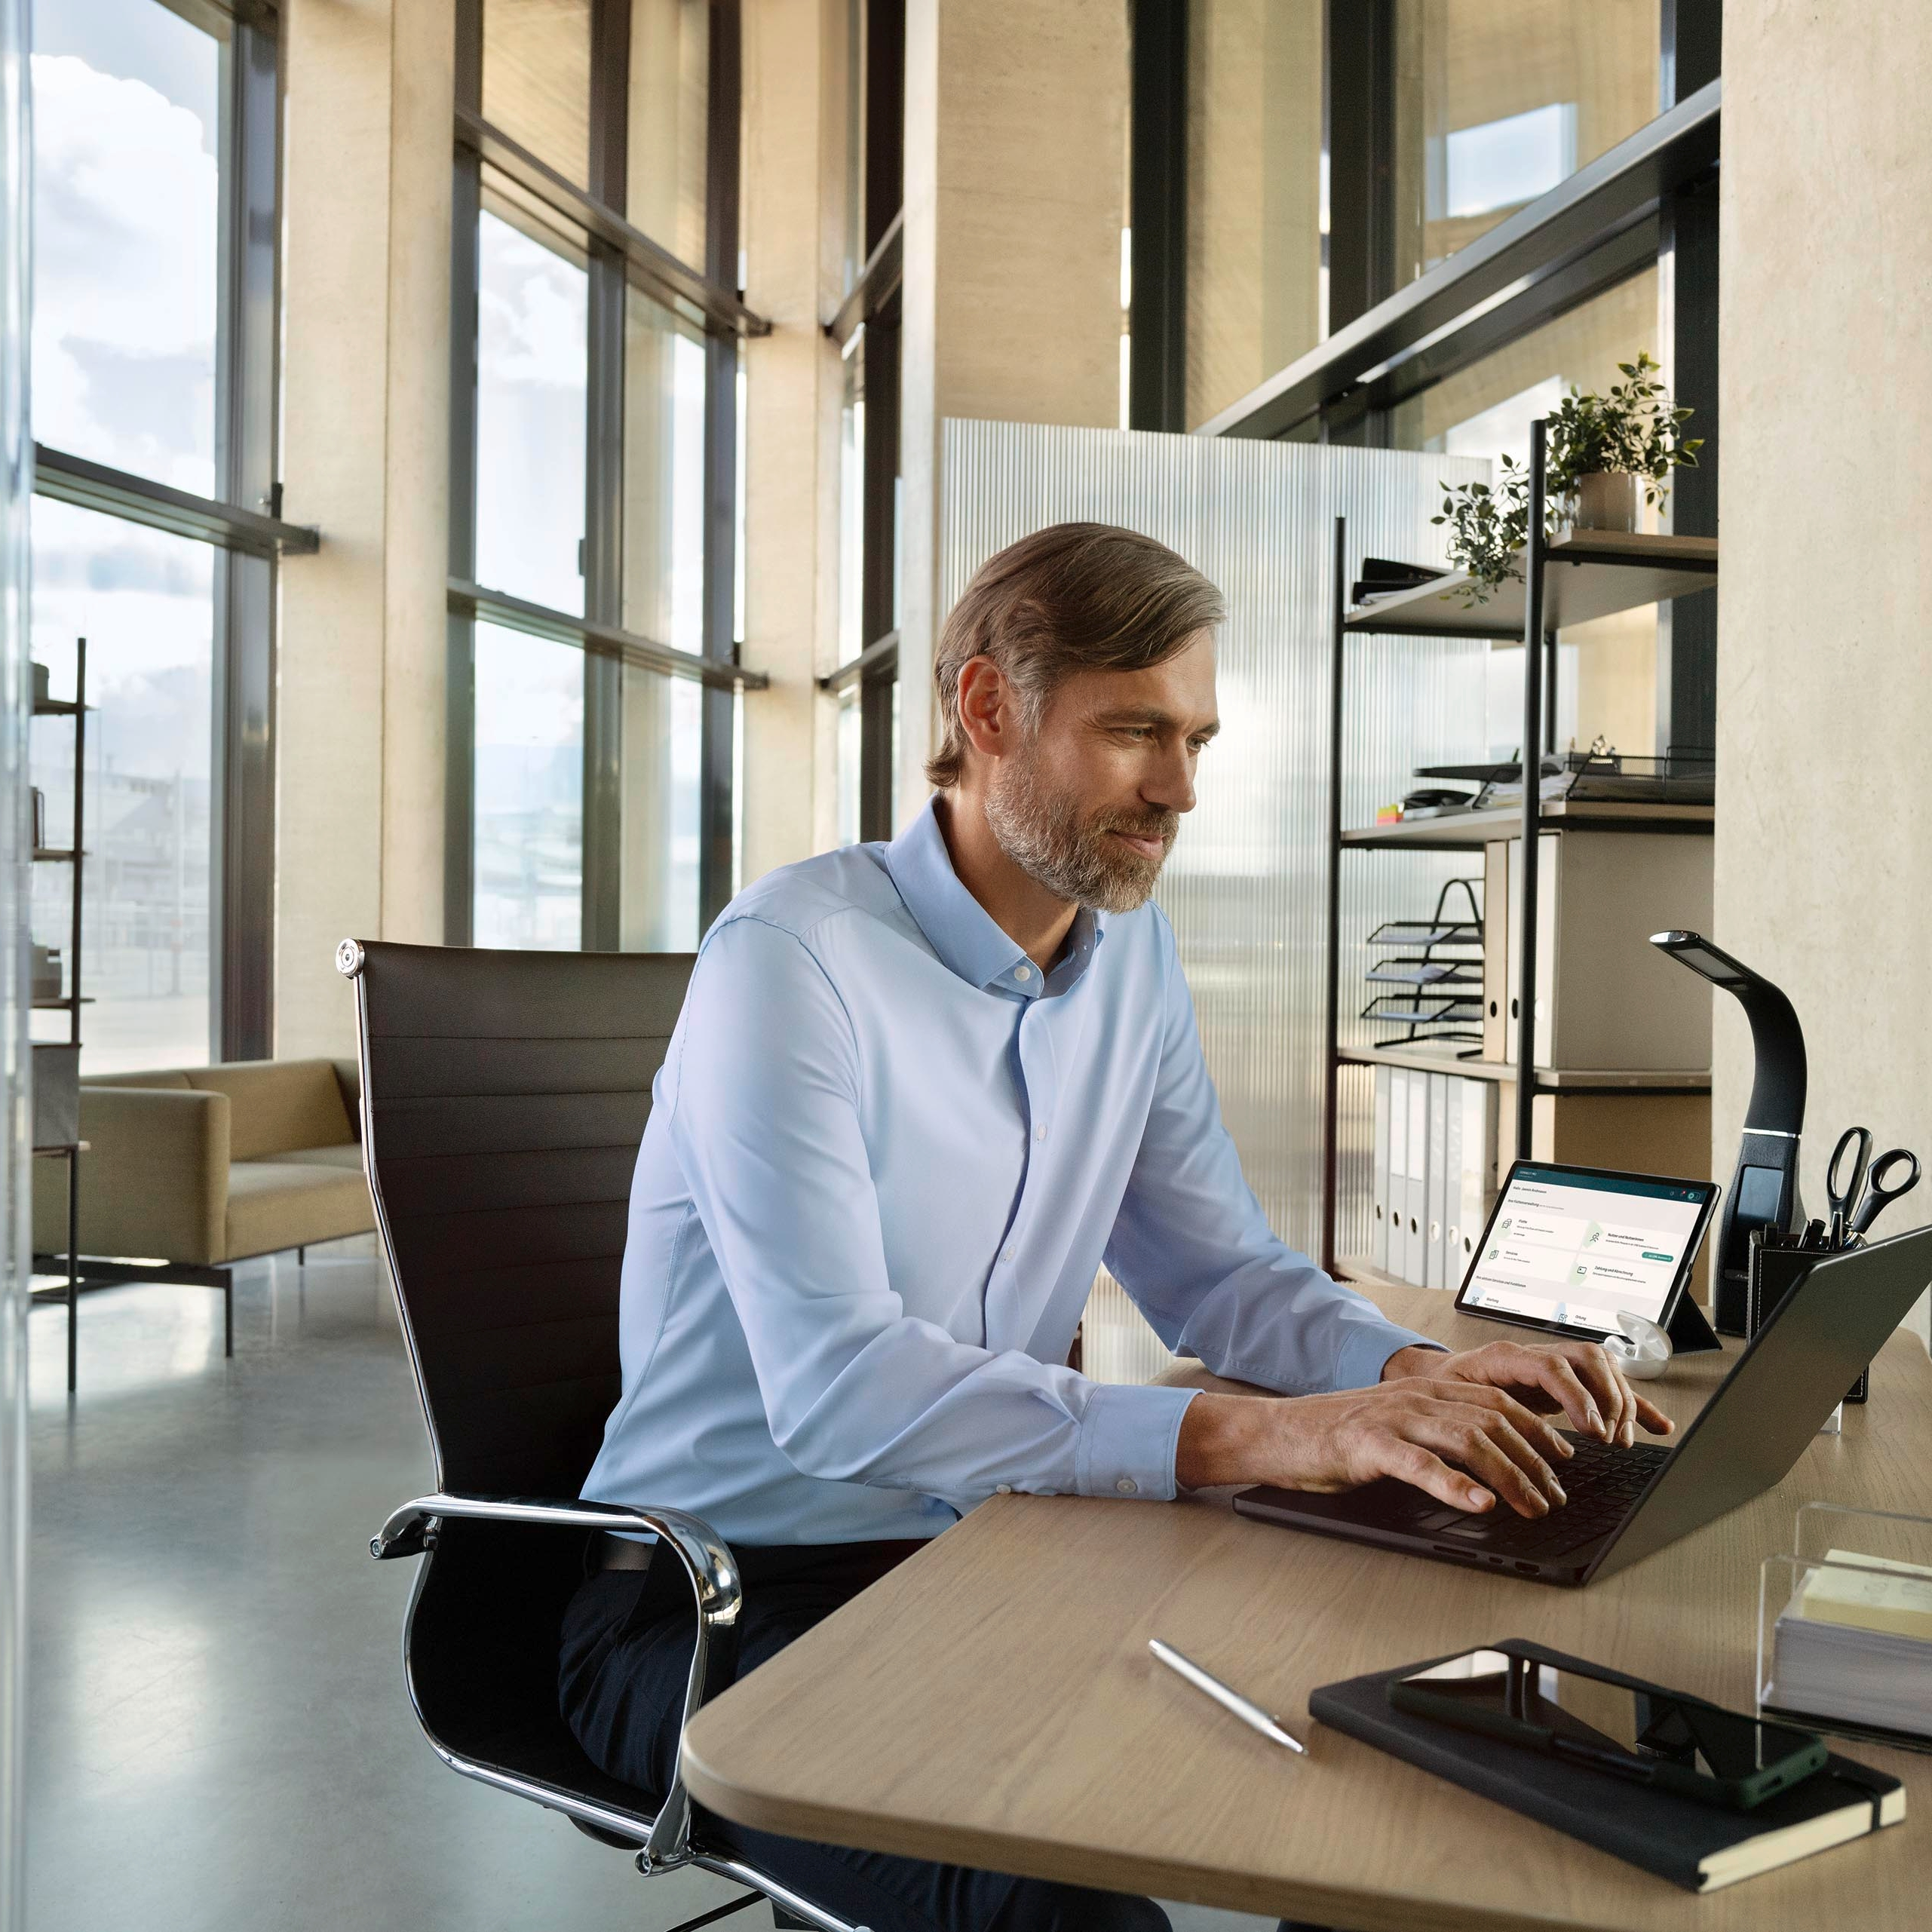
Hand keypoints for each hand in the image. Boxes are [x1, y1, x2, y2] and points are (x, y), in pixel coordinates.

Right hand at [1176, 1376, 1577, 1519]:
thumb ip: (1437, 1432)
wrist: (1278, 1432)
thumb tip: (1489, 1463)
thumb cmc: (1336, 1435)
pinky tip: (1480, 1503)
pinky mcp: (1369, 1444)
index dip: (1537, 1430)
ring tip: (1532, 1505)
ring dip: (1509, 1475)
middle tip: (1555, 1495)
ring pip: (1468, 1440)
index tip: (1562, 1459)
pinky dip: (1456, 1485)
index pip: (1498, 1402)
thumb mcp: (1396, 1423)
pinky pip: (1421, 1464)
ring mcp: (1393, 1417)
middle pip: (1494, 1421)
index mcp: (1426, 1388)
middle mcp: (1415, 1396)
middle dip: (1534, 1460)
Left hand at [1381, 1338, 1673, 1449]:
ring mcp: (1551, 1365)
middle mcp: (1533, 1355)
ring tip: (1623, 1439)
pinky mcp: (1564, 1382)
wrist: (1428, 1377)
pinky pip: (1606, 1386)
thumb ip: (1468, 1425)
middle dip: (1607, 1399)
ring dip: (1620, 1401)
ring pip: (1601, 1368)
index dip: (1577, 1397)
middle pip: (1587, 1359)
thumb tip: (1488, 1467)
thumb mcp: (1447, 1405)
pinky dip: (1634, 1404)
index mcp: (1504, 1356)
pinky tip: (1657, 1426)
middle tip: (1610, 1439)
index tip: (1592, 1431)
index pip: (1553, 1365)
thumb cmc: (1437, 1393)